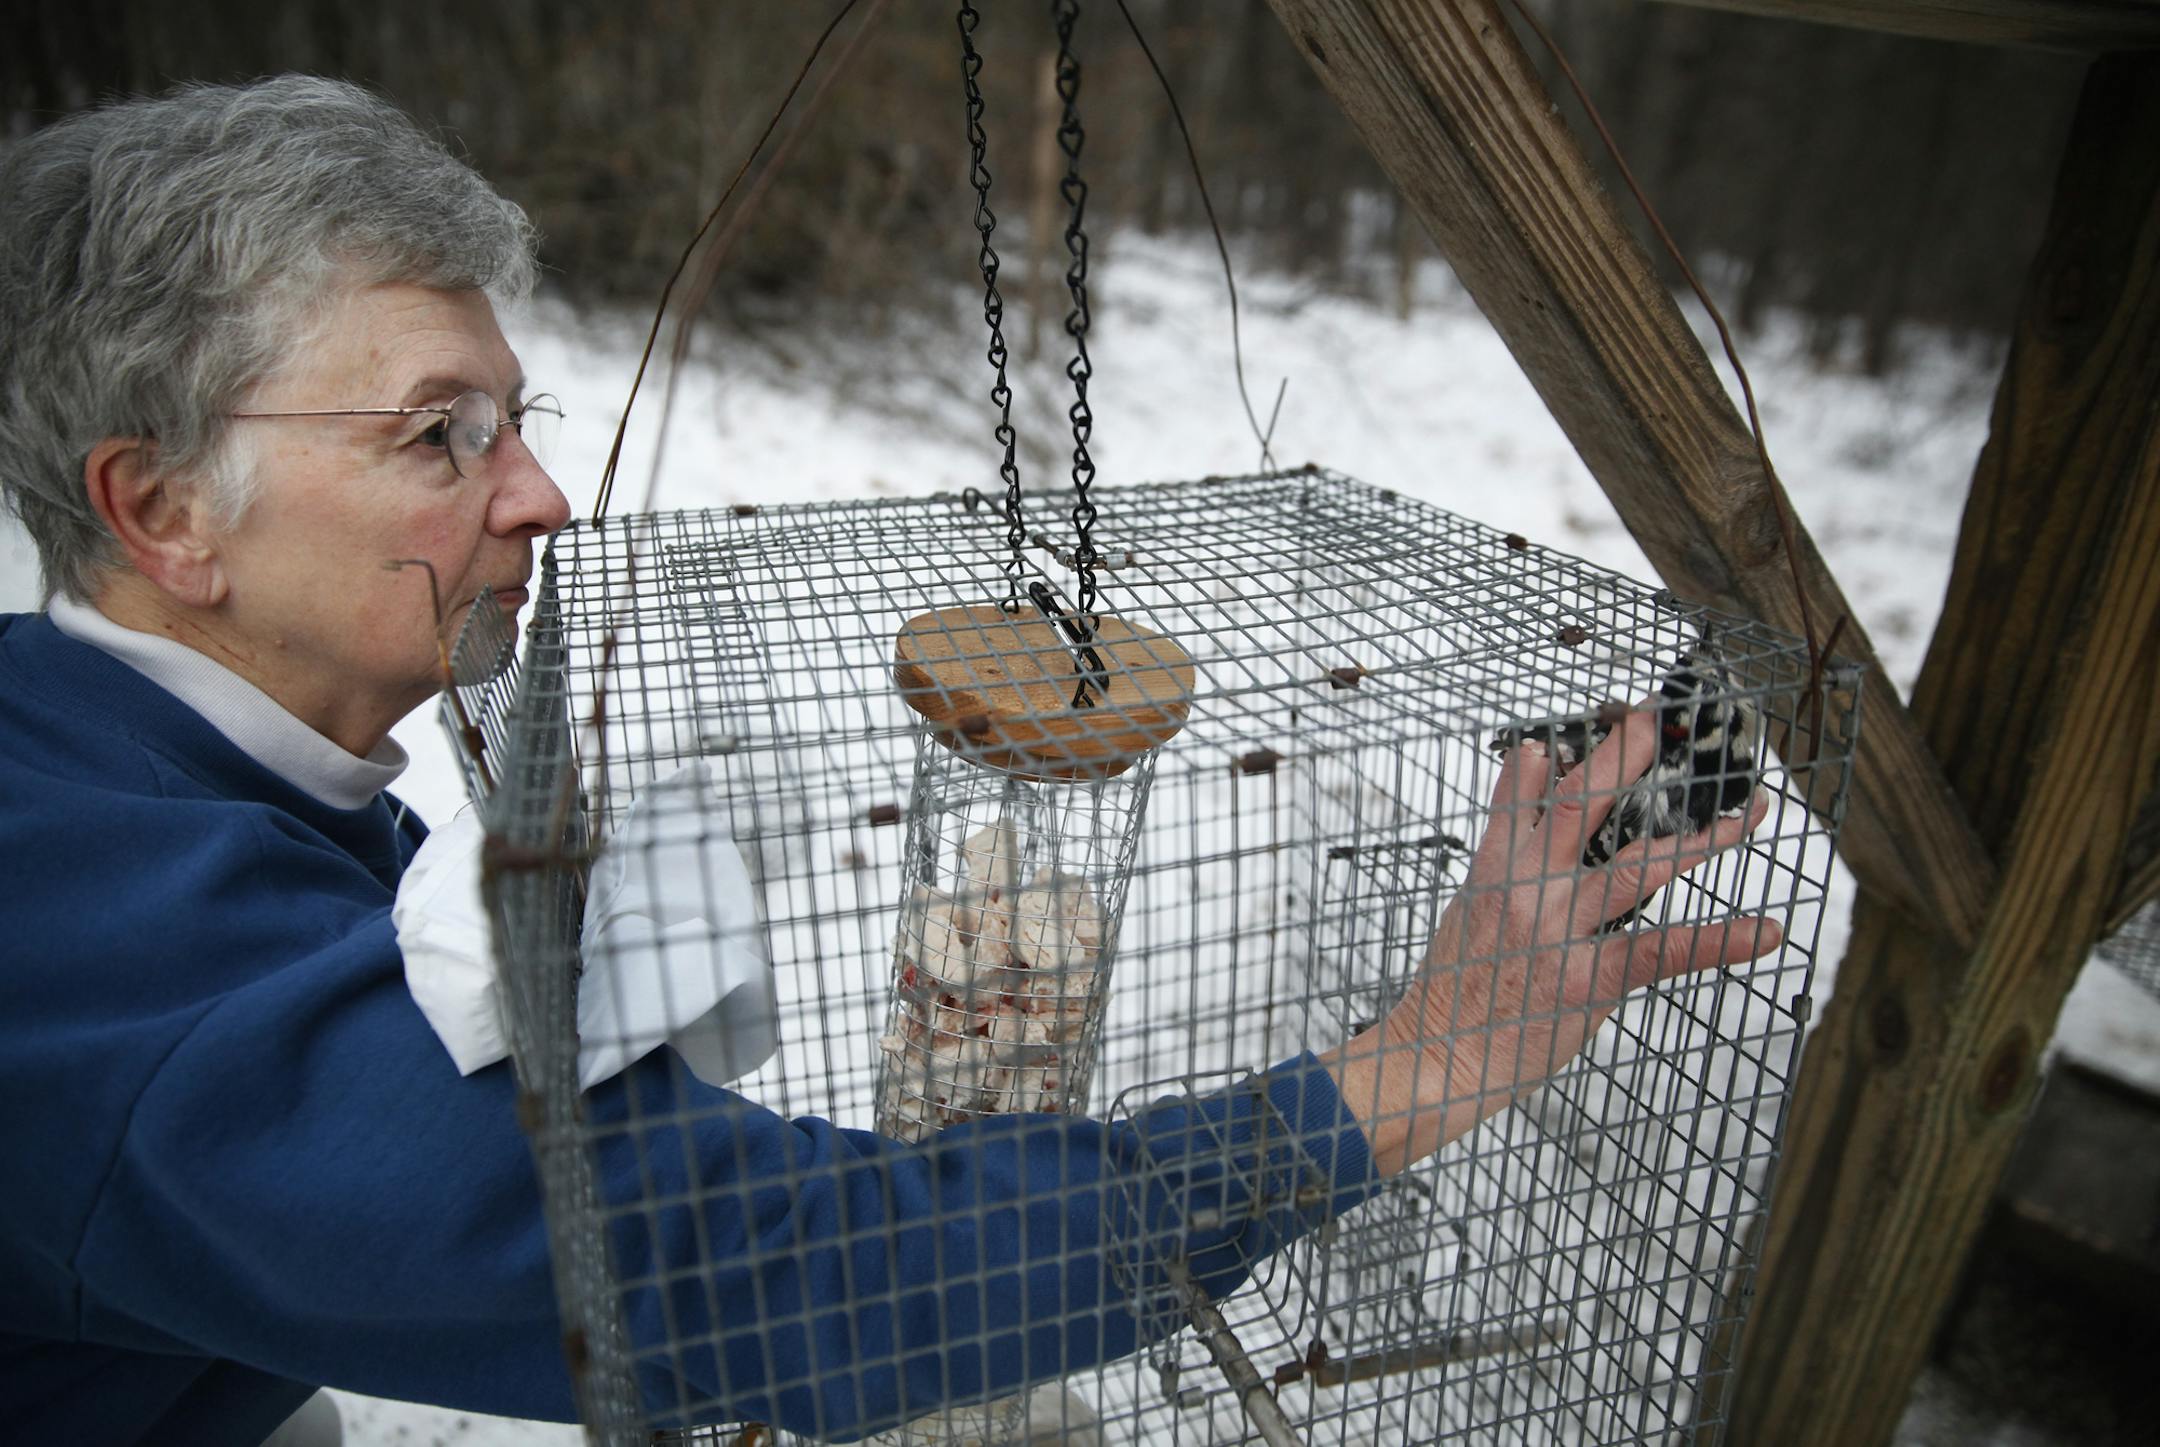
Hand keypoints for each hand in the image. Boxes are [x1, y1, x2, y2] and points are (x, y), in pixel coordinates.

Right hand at [1322, 706, 1779, 1175]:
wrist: (1435, 1058)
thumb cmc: (1452, 991)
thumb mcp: (1467, 906)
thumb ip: (1504, 850)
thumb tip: (1530, 793)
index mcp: (1495, 868)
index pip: (1529, 789)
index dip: (1567, 751)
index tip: (1605, 719)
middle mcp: (1528, 888)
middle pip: (1585, 803)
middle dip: (1627, 753)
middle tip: (1663, 717)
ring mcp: (1559, 931)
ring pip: (1638, 867)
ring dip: (1701, 840)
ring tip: (1749, 817)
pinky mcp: (1588, 980)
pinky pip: (1664, 950)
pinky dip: (1720, 939)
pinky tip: (1766, 930)